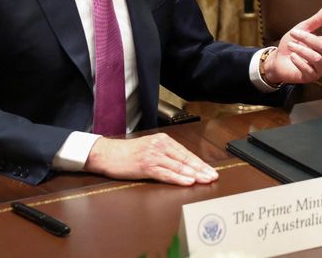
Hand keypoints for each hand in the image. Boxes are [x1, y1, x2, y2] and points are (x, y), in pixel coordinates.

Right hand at [84, 133, 218, 184]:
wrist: (108, 153)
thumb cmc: (128, 153)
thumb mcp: (150, 148)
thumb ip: (165, 154)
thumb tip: (183, 165)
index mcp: (163, 140)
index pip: (186, 153)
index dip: (200, 163)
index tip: (210, 170)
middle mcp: (160, 145)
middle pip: (185, 159)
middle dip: (201, 169)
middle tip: (213, 176)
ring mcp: (153, 155)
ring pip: (178, 166)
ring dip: (194, 174)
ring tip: (205, 180)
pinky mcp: (146, 165)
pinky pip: (166, 173)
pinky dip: (178, 178)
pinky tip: (188, 181)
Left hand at [264, 3, 321, 84]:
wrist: (278, 60)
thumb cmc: (291, 45)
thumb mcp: (302, 29)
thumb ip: (317, 20)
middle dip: (306, 38)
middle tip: (293, 34)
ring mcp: (319, 68)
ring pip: (316, 57)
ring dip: (301, 49)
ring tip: (290, 45)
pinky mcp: (311, 77)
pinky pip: (308, 69)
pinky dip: (299, 61)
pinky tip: (292, 57)